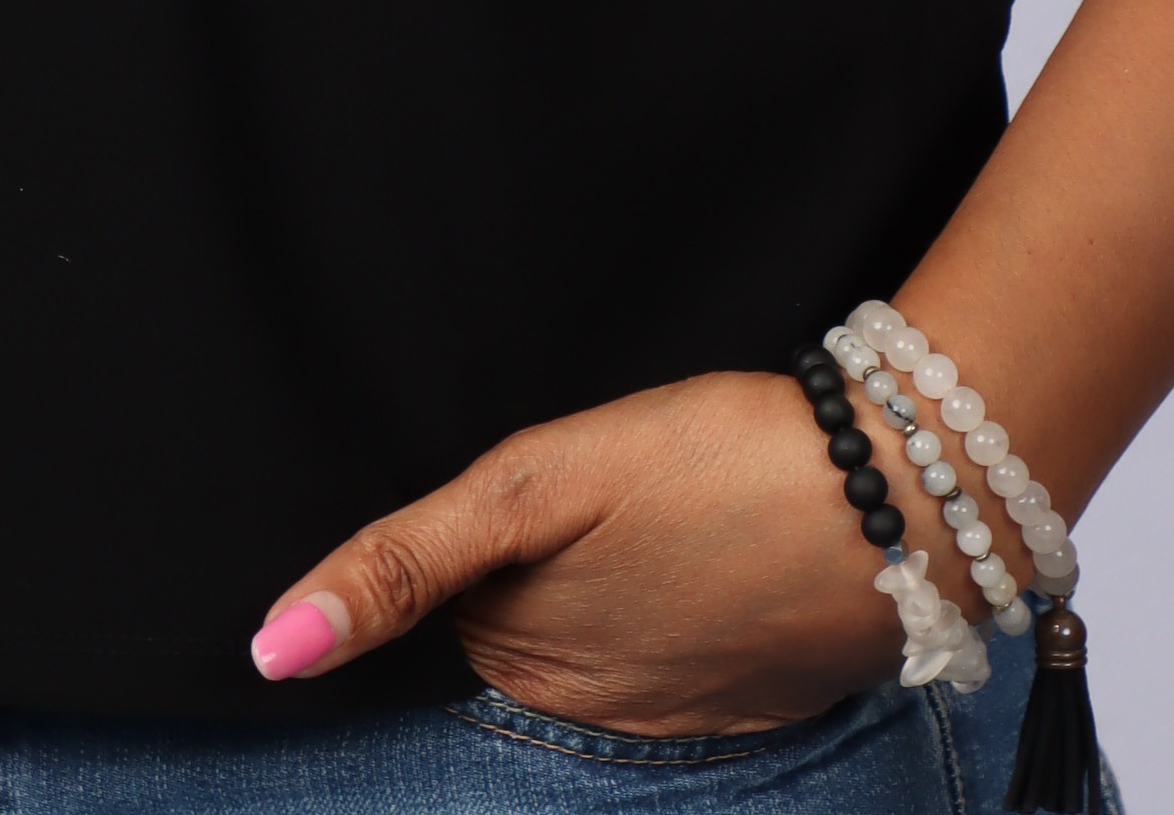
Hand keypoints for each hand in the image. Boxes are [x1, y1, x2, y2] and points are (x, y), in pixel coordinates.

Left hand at [253, 371, 911, 737]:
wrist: (902, 497)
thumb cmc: (714, 460)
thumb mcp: (539, 483)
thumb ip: (403, 561)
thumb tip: (272, 651)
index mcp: (521, 654)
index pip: (438, 606)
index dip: (454, 543)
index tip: (505, 495)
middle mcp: (588, 706)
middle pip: (510, 628)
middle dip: (523, 568)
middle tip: (584, 485)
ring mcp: (676, 712)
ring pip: (593, 641)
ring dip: (601, 587)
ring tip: (647, 507)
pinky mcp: (749, 698)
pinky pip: (673, 659)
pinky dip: (674, 611)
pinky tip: (701, 550)